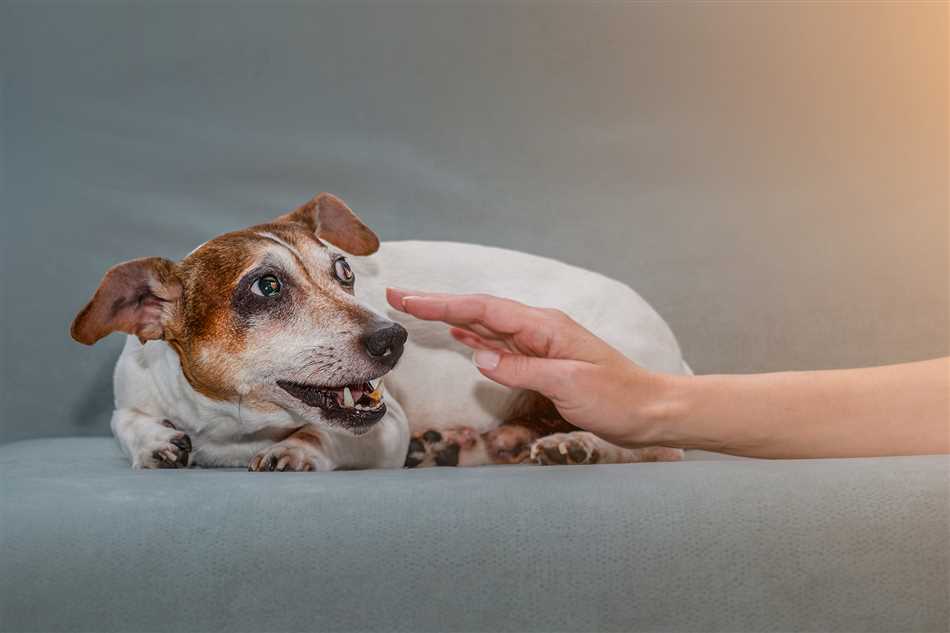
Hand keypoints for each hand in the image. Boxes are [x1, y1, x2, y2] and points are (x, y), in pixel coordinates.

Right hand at [386, 288, 670, 447]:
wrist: (650, 411)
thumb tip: (480, 357)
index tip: (409, 298)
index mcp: (545, 326)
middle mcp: (540, 329)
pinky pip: (500, 344)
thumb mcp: (570, 385)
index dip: (444, 303)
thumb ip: (523, 369)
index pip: (485, 309)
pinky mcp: (542, 361)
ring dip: (451, 317)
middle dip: (438, 303)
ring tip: (416, 309)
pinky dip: (475, 338)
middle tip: (398, 295)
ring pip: (486, 325)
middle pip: (480, 310)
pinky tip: (460, 336)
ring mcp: (540, 344)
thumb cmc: (618, 398)